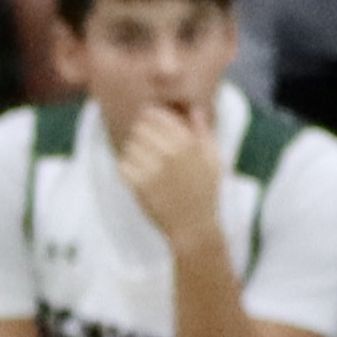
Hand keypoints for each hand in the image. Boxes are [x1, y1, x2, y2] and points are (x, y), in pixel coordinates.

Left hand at [108, 98, 221, 245]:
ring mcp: (151, 168)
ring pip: (129, 145)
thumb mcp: (213, 159)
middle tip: (149, 149)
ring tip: (146, 164)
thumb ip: (203, 132)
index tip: (152, 127)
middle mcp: (168, 152)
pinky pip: (123, 164)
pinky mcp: (138, 185)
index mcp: (187, 142)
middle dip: (143, 136)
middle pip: (139, 128)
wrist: (194, 227)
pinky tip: (139, 176)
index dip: (151, 119)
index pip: (155, 115)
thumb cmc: (206, 193)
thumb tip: (194, 110)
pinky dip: (127, 168)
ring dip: (135, 152)